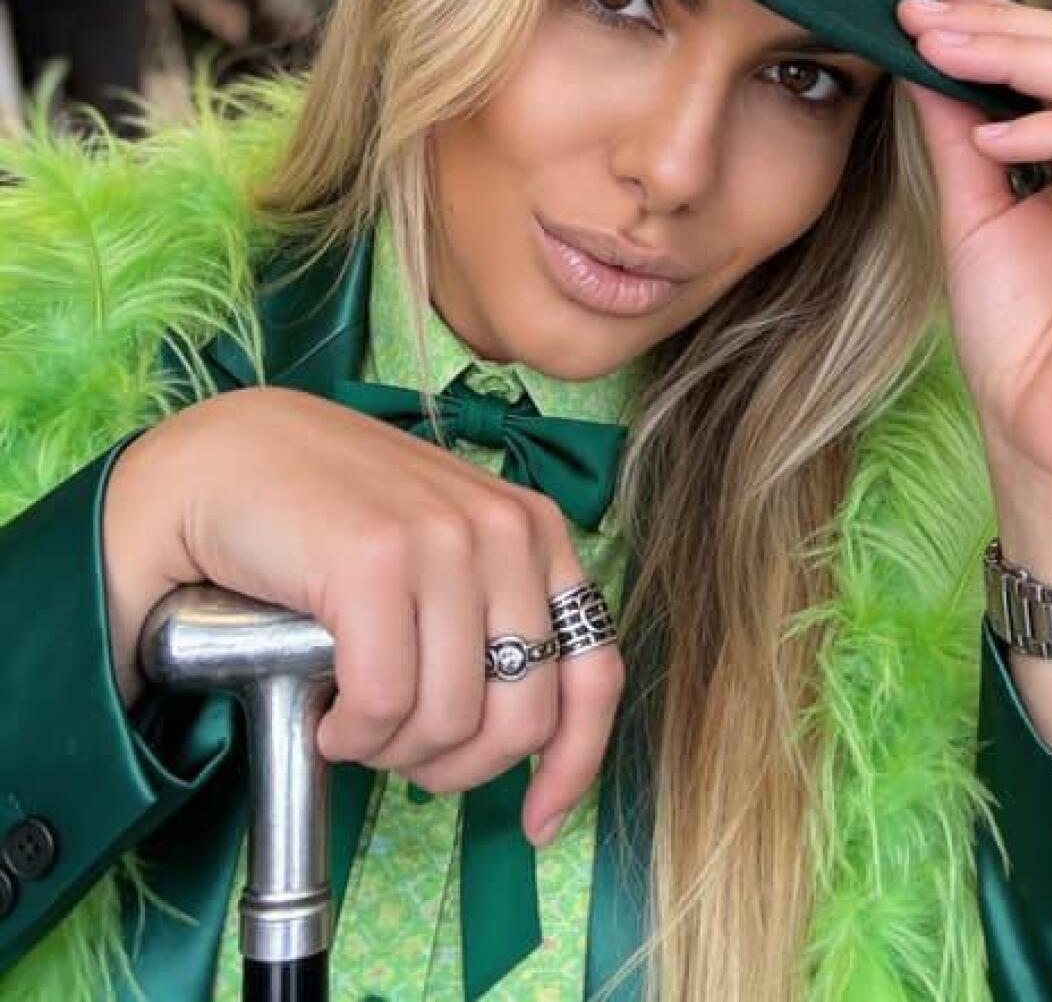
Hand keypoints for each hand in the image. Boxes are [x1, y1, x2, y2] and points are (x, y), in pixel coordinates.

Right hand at [102, 384, 621, 844]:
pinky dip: (350, 735)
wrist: (229, 459)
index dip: (573, 763)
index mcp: (537, 531)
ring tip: (354, 721)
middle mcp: (506, 529)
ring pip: (449, 721)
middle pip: (521, 719)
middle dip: (457, 766)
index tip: (537, 821)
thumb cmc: (334, 518)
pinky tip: (328, 717)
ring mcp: (443, 540)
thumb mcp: (444, 555)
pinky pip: (383, 703)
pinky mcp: (375, 561)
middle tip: (399, 751)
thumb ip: (495, 617)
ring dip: (392, 752)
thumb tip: (530, 742)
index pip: (594, 670)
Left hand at [896, 0, 1051, 515]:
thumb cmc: (1018, 339)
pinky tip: (992, 134)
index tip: (927, 6)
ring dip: (1023, 60)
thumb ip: (959, 138)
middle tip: (927, 17)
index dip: (1004, 24)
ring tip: (945, 53)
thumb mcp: (973, 216)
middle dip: (1006, 28)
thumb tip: (926, 58)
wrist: (1042, 438)